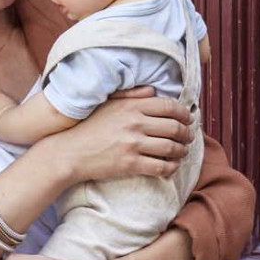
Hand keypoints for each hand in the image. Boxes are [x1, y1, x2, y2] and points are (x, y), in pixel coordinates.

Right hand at [54, 87, 191, 185]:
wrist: (69, 152)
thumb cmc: (88, 128)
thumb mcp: (108, 105)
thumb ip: (131, 96)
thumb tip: (153, 92)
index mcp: (131, 107)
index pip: (168, 106)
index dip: (183, 113)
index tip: (188, 118)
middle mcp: (135, 124)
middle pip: (174, 127)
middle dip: (187, 133)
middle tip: (189, 137)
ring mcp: (133, 145)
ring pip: (171, 148)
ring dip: (182, 151)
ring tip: (182, 152)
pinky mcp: (130, 164)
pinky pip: (161, 166)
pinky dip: (171, 167)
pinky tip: (172, 166)